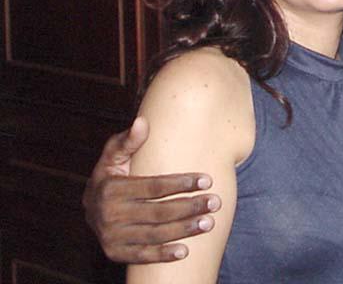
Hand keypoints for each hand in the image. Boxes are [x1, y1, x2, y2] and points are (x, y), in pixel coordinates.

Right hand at [82, 117, 220, 262]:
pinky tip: (185, 251)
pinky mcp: (114, 253)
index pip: (153, 187)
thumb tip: (143, 122)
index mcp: (110, 188)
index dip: (181, 183)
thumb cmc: (110, 174)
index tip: (207, 179)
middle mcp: (108, 215)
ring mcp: (110, 236)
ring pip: (153, 234)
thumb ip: (129, 140)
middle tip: (216, 202)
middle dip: (189, 207)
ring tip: (209, 222)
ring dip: (183, 230)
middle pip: (157, 212)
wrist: (90, 207)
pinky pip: (141, 256)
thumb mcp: (114, 155)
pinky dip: (163, 254)